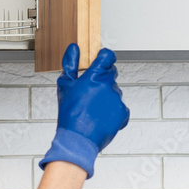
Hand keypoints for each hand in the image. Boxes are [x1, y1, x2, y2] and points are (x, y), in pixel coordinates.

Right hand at [39, 44, 129, 177]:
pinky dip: (111, 110)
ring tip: (92, 108)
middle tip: (89, 91)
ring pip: (114, 91)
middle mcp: (108, 85)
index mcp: (94, 76)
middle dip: (101, 79)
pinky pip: (119, 106)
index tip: (100, 61)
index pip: (108, 56)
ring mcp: (117, 99)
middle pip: (111, 73)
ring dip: (105, 96)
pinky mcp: (123, 112)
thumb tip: (73, 49)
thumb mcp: (64, 86)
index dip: (104, 58)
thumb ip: (70, 64)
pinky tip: (99, 116)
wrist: (77, 140)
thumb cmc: (69, 114)